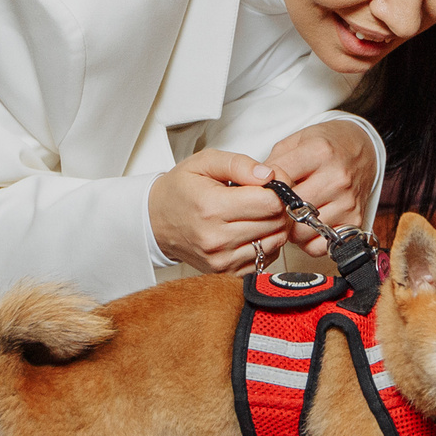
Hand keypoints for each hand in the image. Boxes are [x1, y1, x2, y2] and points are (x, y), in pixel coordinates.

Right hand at [148, 150, 290, 274]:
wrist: (156, 221)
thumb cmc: (180, 190)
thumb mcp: (204, 162)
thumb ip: (239, 164)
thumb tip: (268, 175)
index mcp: (212, 208)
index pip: (269, 203)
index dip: (279, 189)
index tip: (273, 183)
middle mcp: (217, 239)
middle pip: (276, 223)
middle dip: (280, 206)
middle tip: (267, 195)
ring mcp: (222, 260)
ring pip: (275, 242)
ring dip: (276, 225)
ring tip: (260, 211)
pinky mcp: (226, 272)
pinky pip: (267, 258)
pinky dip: (267, 242)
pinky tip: (254, 229)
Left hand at [263, 120, 375, 252]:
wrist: (361, 149)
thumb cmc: (325, 145)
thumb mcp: (296, 141)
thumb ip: (273, 162)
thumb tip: (254, 189)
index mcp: (320, 152)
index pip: (279, 181)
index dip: (265, 190)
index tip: (263, 190)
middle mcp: (337, 177)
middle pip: (290, 209)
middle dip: (276, 212)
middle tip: (273, 208)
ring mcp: (348, 201)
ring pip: (303, 230)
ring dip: (291, 229)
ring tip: (291, 215)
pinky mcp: (355, 220)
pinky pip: (321, 245)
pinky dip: (308, 241)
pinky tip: (306, 227)